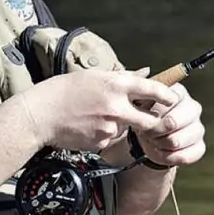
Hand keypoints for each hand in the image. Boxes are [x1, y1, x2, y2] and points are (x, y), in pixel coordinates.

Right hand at [19, 69, 178, 150]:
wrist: (39, 116)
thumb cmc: (63, 91)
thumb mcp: (93, 76)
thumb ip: (124, 77)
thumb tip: (147, 72)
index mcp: (114, 85)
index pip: (151, 89)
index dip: (166, 95)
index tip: (173, 98)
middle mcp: (116, 107)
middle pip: (149, 120)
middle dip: (154, 122)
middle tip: (151, 119)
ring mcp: (110, 127)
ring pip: (128, 129)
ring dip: (122, 124)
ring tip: (96, 115)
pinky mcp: (102, 142)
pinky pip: (112, 138)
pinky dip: (106, 133)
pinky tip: (88, 125)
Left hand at [134, 82, 205, 166]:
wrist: (150, 138)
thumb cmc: (146, 117)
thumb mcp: (140, 106)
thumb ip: (144, 104)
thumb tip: (151, 109)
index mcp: (179, 93)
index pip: (168, 101)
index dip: (153, 112)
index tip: (144, 117)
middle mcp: (194, 108)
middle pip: (172, 122)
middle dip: (155, 131)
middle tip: (147, 133)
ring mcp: (199, 128)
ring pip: (176, 141)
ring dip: (160, 144)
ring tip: (154, 141)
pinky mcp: (200, 147)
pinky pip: (184, 156)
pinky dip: (168, 157)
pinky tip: (163, 152)